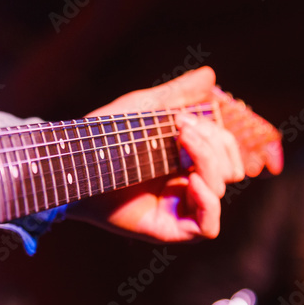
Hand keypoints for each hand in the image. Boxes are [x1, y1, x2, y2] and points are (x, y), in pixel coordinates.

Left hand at [68, 67, 248, 240]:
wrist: (73, 161)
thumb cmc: (100, 135)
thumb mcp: (143, 107)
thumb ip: (177, 94)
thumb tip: (210, 75)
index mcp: (184, 157)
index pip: (227, 150)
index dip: (224, 135)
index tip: (194, 116)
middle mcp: (185, 182)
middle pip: (230, 167)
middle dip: (214, 141)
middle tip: (180, 126)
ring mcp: (178, 206)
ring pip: (221, 188)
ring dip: (209, 160)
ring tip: (180, 144)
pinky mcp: (169, 229)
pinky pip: (208, 227)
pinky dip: (208, 202)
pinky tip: (190, 179)